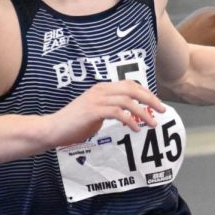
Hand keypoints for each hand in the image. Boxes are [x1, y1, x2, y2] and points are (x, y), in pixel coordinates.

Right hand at [46, 81, 165, 147]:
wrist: (52, 129)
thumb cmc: (75, 123)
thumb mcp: (96, 112)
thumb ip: (112, 109)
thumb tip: (131, 115)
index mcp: (102, 88)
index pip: (129, 84)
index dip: (146, 92)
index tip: (156, 103)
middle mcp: (100, 90)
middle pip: (132, 88)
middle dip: (150, 98)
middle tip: (162, 110)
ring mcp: (96, 100)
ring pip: (127, 101)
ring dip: (143, 112)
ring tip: (152, 123)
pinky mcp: (93, 111)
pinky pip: (118, 112)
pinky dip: (130, 120)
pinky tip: (135, 128)